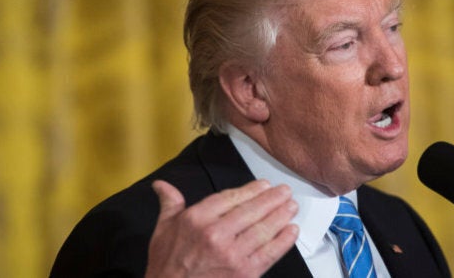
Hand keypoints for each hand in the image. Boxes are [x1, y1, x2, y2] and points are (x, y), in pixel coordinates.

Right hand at [145, 179, 298, 277]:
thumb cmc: (167, 265)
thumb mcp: (162, 230)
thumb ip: (169, 204)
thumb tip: (161, 186)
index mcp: (196, 219)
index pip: (231, 197)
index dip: (252, 190)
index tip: (264, 185)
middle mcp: (215, 235)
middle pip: (252, 210)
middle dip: (272, 199)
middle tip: (285, 191)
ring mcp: (232, 255)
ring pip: (263, 229)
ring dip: (281, 216)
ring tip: (291, 206)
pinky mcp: (245, 273)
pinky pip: (270, 253)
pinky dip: (284, 240)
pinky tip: (292, 230)